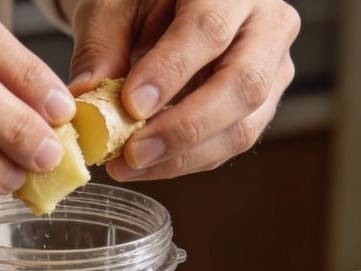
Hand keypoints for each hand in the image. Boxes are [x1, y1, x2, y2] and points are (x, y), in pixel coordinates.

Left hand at [61, 0, 299, 180]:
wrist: (171, 7)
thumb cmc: (143, 1)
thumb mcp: (114, 7)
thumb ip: (101, 45)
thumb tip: (87, 96)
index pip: (210, 29)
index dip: (171, 71)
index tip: (131, 105)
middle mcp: (266, 25)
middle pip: (243, 84)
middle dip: (185, 127)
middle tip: (134, 151)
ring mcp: (273, 67)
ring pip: (243, 125)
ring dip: (184, 156)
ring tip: (130, 164)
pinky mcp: (263, 104)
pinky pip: (231, 142)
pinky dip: (187, 161)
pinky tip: (147, 164)